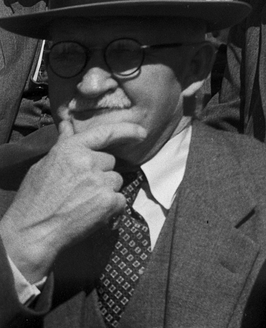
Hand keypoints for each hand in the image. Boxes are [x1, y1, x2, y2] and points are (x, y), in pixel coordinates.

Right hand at [0, 119, 145, 284]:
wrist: (30, 235)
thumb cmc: (33, 201)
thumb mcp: (44, 165)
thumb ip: (63, 143)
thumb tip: (67, 123)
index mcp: (71, 149)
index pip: (106, 132)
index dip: (127, 130)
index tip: (141, 133)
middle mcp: (88, 161)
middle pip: (111, 162)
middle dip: (101, 174)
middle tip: (79, 191)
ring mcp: (99, 181)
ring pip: (116, 181)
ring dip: (106, 191)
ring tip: (82, 204)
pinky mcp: (108, 201)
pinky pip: (120, 200)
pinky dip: (111, 208)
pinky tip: (91, 215)